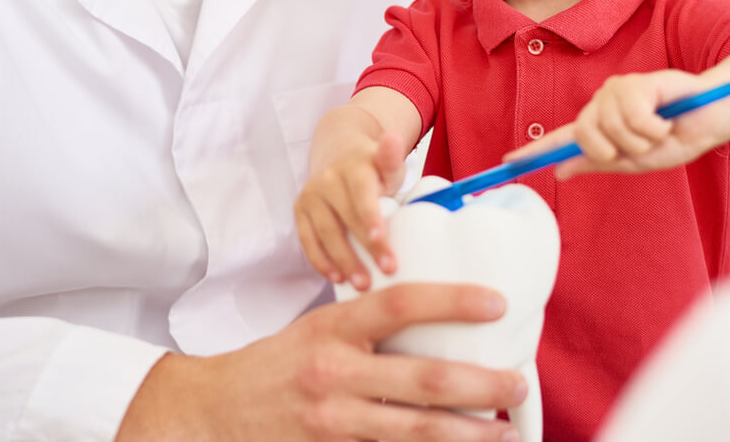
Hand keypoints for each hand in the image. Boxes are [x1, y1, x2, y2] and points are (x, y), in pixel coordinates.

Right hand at [115, 284, 526, 441]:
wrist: (212, 411)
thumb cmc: (275, 364)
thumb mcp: (317, 328)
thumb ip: (368, 327)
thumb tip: (437, 320)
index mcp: (333, 328)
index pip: (400, 303)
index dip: (452, 301)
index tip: (497, 303)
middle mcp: (334, 373)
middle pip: (424, 379)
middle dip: (481, 384)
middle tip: (517, 383)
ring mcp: (333, 421)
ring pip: (416, 430)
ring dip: (468, 432)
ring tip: (503, 429)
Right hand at [295, 131, 406, 289]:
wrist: (339, 157)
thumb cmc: (372, 169)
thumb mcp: (386, 162)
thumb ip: (391, 157)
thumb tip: (394, 140)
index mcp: (354, 166)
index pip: (361, 193)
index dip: (369, 217)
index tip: (381, 239)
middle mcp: (328, 179)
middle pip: (346, 217)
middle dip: (367, 247)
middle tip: (387, 270)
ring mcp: (311, 195)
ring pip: (326, 233)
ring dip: (344, 261)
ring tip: (363, 284)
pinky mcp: (300, 210)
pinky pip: (308, 240)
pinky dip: (321, 261)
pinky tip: (337, 277)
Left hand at [507, 70, 729, 177]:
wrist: (714, 117)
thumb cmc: (679, 136)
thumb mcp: (638, 160)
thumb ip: (599, 162)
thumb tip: (560, 170)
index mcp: (601, 127)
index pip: (562, 140)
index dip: (535, 151)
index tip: (509, 161)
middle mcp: (602, 105)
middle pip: (584, 136)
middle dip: (615, 151)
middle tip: (643, 145)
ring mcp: (617, 90)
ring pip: (610, 128)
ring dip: (642, 139)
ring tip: (661, 129)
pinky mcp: (636, 81)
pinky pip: (633, 115)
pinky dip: (654, 126)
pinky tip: (667, 117)